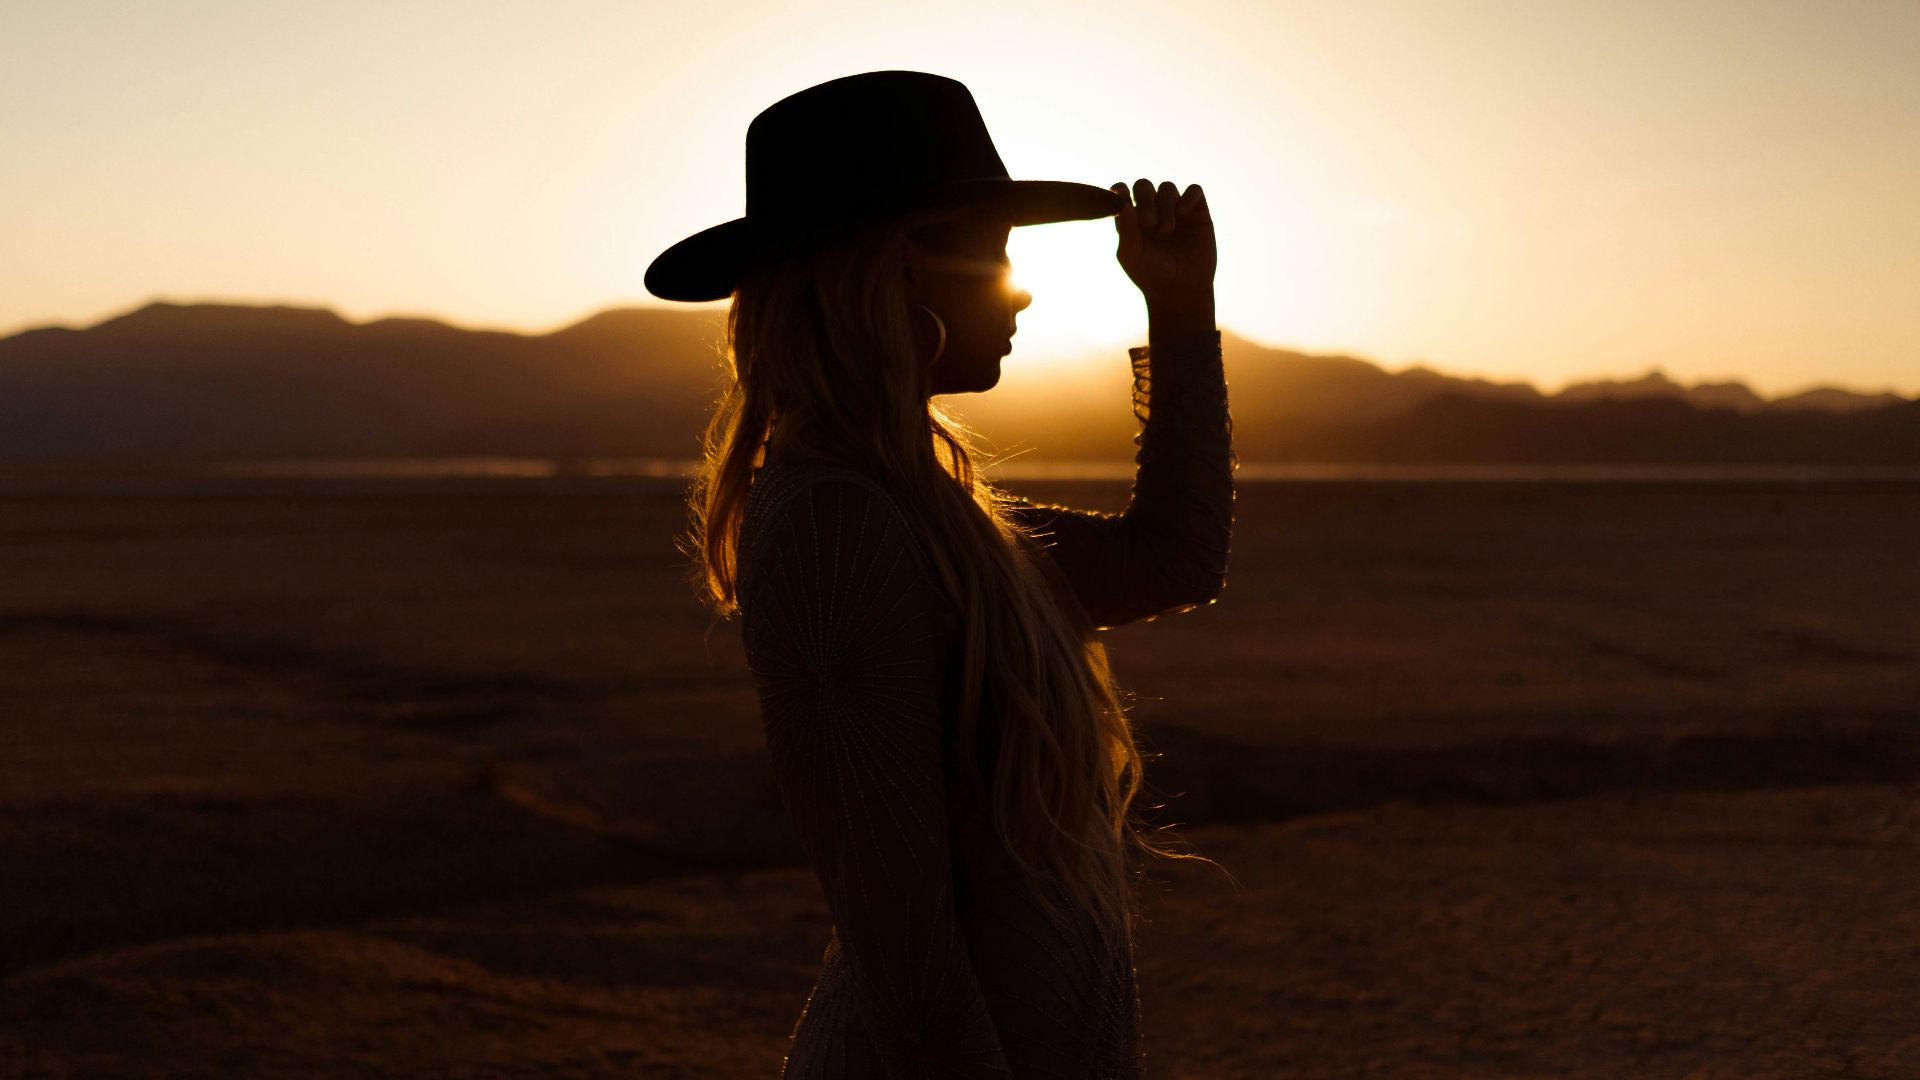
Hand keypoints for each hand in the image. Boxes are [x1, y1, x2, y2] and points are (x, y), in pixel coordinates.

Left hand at [1114, 179, 1215, 318]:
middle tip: (1148, 224)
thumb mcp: (1131, 255)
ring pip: (1167, 188)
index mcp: (1131, 218)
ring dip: (1165, 205)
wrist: (1180, 291)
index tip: (1121, 200)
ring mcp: (1175, 210)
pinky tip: (1182, 214)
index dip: (1120, 191)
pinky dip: (1188, 197)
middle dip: (1144, 199)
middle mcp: (1152, 210)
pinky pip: (1194, 191)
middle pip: (1144, 185)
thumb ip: (1125, 228)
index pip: (1122, 192)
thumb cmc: (1151, 275)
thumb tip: (1120, 200)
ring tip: (1166, 230)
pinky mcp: (1198, 213)